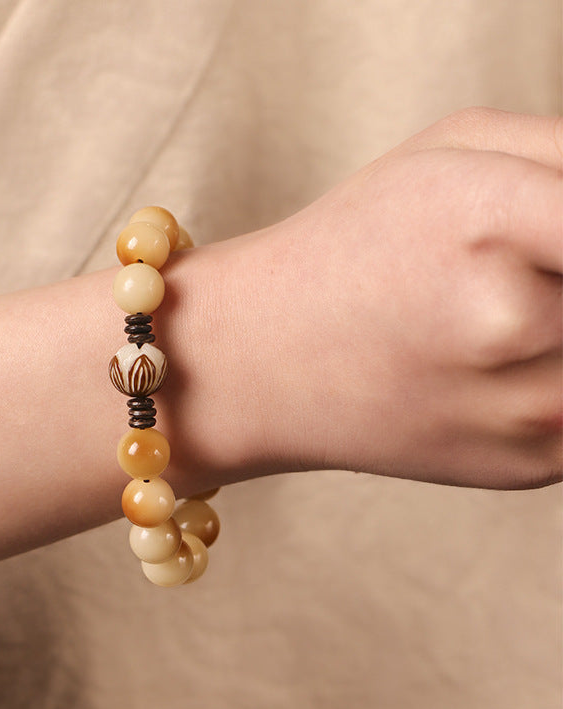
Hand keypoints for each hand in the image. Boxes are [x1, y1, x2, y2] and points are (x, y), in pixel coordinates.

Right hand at [234, 108, 561, 487]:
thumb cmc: (356, 245)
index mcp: (488, 220)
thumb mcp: (451, 152)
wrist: (265, 362)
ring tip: (493, 320)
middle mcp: (508, 324)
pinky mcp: (528, 466)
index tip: (558, 247)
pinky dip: (559, 379)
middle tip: (516, 277)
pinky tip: (489, 369)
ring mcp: (522, 409)